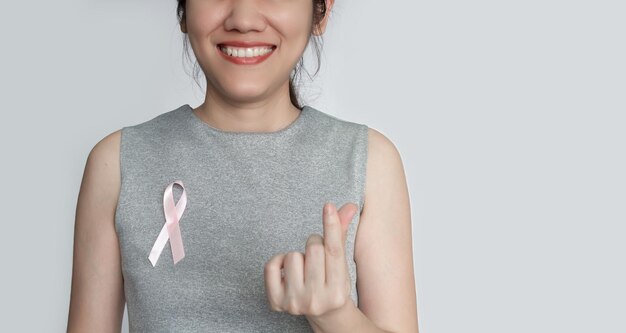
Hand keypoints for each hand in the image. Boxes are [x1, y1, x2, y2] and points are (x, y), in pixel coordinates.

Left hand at [264, 202, 357, 318]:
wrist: (320, 313)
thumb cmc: (331, 281)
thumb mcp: (341, 262)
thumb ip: (341, 234)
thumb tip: (350, 206)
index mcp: (338, 291)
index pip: (334, 252)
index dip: (331, 226)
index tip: (328, 206)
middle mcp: (317, 300)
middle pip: (313, 249)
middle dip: (315, 244)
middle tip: (317, 257)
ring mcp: (295, 303)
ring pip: (292, 255)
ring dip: (298, 256)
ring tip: (304, 269)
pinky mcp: (276, 302)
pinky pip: (271, 265)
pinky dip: (279, 261)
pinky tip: (287, 271)